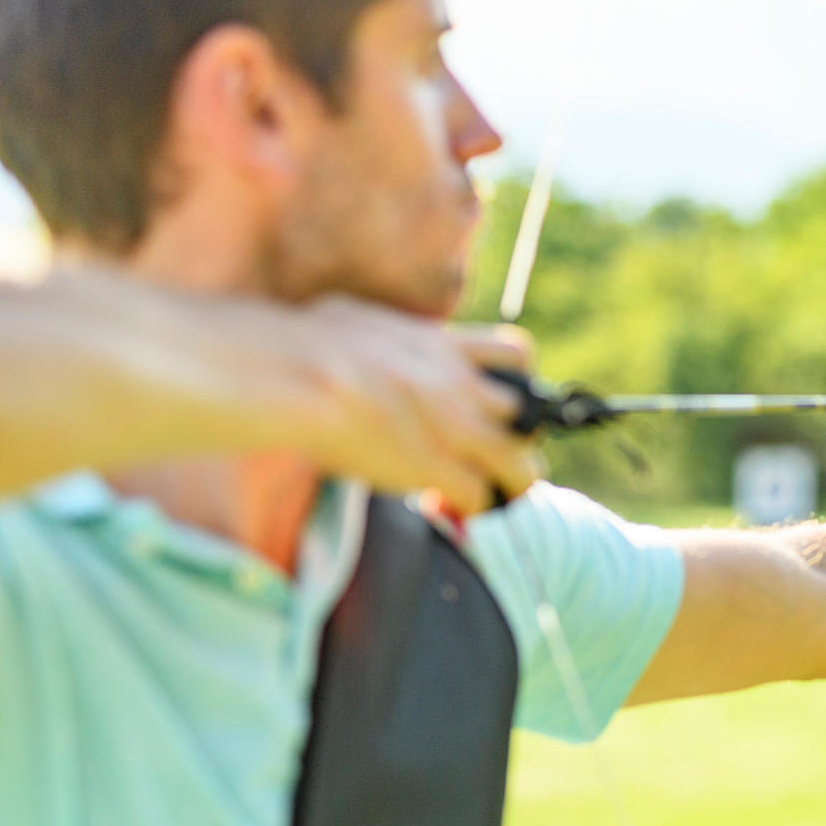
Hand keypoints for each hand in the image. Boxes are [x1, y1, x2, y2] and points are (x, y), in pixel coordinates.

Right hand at [274, 299, 540, 515]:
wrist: (294, 371)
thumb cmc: (306, 341)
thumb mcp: (360, 319)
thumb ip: (381, 332)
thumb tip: (362, 330)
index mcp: (443, 346)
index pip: (515, 354)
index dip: (519, 382)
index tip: (501, 400)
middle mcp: (460, 385)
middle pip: (532, 414)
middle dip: (523, 437)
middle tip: (499, 453)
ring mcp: (454, 428)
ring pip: (521, 466)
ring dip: (512, 484)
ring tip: (495, 493)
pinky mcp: (435, 467)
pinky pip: (477, 497)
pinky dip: (470, 507)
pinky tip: (452, 507)